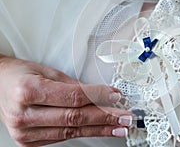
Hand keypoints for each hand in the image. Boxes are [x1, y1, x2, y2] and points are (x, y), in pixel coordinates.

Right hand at [0, 55, 131, 146]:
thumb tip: (101, 95)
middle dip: (105, 118)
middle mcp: (23, 114)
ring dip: (99, 129)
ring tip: (118, 127)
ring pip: (71, 132)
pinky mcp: (28, 142)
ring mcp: (24, 132)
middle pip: (75, 118)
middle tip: (125, 117)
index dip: (99, 97)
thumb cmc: (21, 74)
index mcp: (27, 91)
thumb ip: (74, 85)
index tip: (116, 96)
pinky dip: (83, 133)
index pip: (74, 97)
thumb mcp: (48, 71)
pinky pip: (62, 138)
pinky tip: (98, 130)